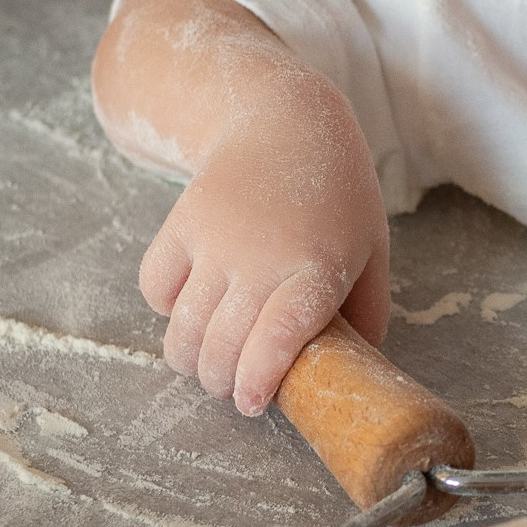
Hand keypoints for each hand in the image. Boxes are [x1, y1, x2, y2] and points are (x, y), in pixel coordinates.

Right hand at [138, 86, 389, 416]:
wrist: (287, 123)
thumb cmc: (336, 196)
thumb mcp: (371, 249)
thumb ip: (368, 311)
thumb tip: (355, 369)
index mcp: (317, 267)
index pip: (277, 339)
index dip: (256, 381)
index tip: (251, 403)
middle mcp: (262, 257)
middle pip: (222, 348)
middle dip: (222, 383)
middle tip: (233, 388)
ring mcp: (216, 240)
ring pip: (183, 330)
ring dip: (191, 360)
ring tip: (208, 363)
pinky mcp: (180, 225)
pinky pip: (156, 290)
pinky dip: (167, 312)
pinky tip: (190, 308)